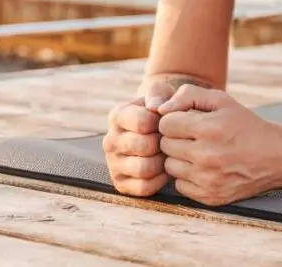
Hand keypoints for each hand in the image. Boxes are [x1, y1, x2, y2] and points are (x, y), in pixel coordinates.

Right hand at [102, 79, 176, 196]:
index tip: (170, 122)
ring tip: (168, 154)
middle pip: (145, 146)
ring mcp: (113, 163)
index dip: (163, 123)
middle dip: (164, 143)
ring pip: (144, 168)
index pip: (143, 122)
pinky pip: (144, 187)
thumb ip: (159, 93)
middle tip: (172, 141)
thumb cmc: (164, 110)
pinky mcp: (121, 183)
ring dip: (162, 162)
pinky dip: (160, 180)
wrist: (162, 131)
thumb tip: (156, 108)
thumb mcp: (162, 93)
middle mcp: (110, 140)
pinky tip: (164, 169)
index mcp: (117, 115)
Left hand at [156, 84, 281, 205]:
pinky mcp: (210, 197)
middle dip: (177, 138)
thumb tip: (161, 109)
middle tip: (196, 136)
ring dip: (180, 158)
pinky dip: (188, 177)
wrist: (277, 157)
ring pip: (170, 167)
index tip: (189, 121)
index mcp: (210, 129)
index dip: (176, 119)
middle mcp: (207, 156)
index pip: (166, 124)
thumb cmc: (246, 125)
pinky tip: (205, 168)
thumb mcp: (223, 100)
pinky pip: (180, 186)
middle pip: (166, 145)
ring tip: (200, 152)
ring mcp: (208, 180)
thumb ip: (188, 95)